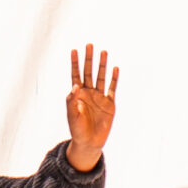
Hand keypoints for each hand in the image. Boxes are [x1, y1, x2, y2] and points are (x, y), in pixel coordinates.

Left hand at [66, 43, 118, 168]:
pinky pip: (112, 88)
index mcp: (77, 94)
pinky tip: (115, 68)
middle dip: (89, 59)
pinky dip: (113, 79)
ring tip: (103, 52)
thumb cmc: (77, 130)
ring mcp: (99, 97)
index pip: (75, 75)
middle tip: (89, 45)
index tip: (74, 50)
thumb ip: (72, 102)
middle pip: (88, 72)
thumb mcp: (72, 116)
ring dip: (102, 65)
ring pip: (101, 77)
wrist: (89, 142)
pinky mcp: (109, 103)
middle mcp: (88, 93)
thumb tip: (75, 86)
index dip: (74, 63)